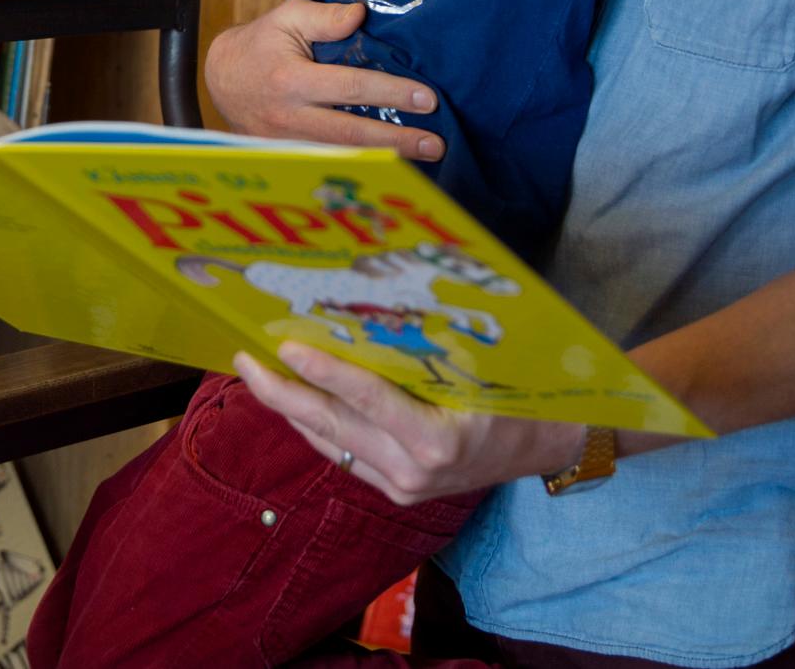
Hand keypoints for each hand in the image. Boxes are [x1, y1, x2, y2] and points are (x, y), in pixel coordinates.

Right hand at [203, 0, 440, 158]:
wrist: (222, 79)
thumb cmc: (261, 43)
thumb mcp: (287, 18)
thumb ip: (324, 16)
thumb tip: (360, 14)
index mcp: (292, 80)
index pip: (351, 88)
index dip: (391, 93)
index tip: (428, 99)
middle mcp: (290, 118)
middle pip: (352, 135)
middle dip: (397, 141)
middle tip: (435, 144)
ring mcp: (288, 144)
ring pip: (343, 157)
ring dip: (386, 160)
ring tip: (424, 159)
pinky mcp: (289, 158)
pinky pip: (330, 164)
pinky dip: (362, 168)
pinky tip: (392, 166)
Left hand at [231, 343, 582, 503]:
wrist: (550, 445)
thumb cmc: (519, 392)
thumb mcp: (481, 364)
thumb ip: (426, 346)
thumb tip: (368, 302)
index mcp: (437, 438)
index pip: (367, 398)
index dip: (324, 371)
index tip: (286, 345)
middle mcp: (414, 470)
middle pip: (332, 426)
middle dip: (281, 391)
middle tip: (244, 357)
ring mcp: (403, 487)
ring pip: (330, 443)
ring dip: (291, 408)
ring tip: (257, 371)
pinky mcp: (398, 492)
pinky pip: (344, 455)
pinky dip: (317, 425)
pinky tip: (296, 399)